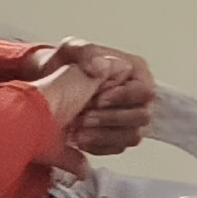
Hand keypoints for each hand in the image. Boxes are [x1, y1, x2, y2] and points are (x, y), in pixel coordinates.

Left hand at [28, 42, 155, 155]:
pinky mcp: (120, 136)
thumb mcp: (73, 49)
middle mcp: (139, 97)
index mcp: (136, 72)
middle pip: (142, 116)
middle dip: (112, 119)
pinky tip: (80, 140)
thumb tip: (102, 67)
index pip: (144, 90)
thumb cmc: (67, 65)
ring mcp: (131, 118)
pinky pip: (118, 148)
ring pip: (132, 136)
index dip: (124, 97)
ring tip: (79, 133)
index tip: (98, 99)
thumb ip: (87, 52)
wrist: (52, 85)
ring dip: (105, 136)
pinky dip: (99, 147)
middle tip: (84, 118)